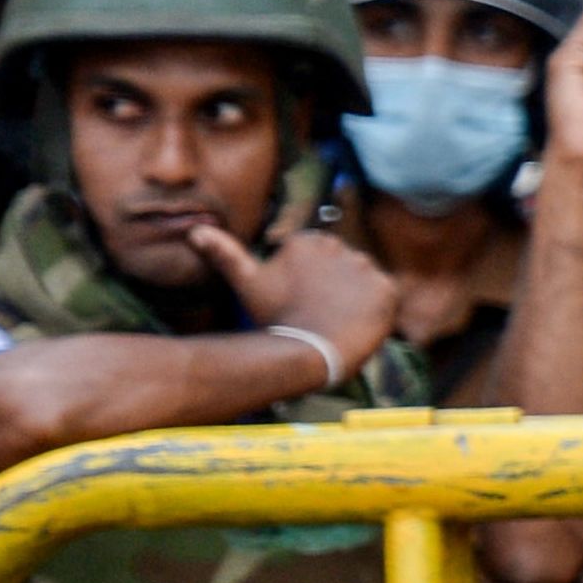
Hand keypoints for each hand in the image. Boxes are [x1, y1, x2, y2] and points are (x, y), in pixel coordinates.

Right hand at [190, 219, 396, 383]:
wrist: (308, 351)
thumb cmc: (276, 317)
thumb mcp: (248, 283)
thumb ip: (225, 253)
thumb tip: (195, 230)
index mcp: (309, 240)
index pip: (318, 258)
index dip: (309, 283)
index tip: (299, 300)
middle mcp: (341, 245)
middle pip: (342, 268)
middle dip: (333, 288)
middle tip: (316, 313)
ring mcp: (366, 266)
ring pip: (361, 282)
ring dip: (353, 299)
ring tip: (334, 320)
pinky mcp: (387, 287)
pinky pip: (384, 296)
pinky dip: (374, 310)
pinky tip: (355, 322)